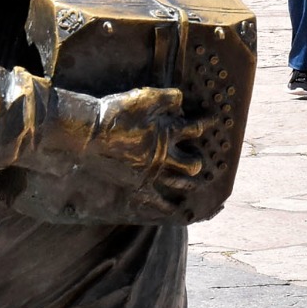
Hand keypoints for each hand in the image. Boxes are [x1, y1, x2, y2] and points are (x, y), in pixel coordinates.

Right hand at [68, 87, 209, 218]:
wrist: (91, 133)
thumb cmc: (116, 112)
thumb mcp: (144, 96)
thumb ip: (167, 98)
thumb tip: (182, 102)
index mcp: (168, 132)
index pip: (195, 129)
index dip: (207, 124)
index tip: (215, 121)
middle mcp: (165, 155)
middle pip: (191, 163)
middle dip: (198, 162)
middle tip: (200, 161)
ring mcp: (152, 172)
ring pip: (179, 183)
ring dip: (190, 183)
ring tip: (197, 184)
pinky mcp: (138, 184)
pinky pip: (158, 201)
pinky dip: (168, 208)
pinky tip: (177, 211)